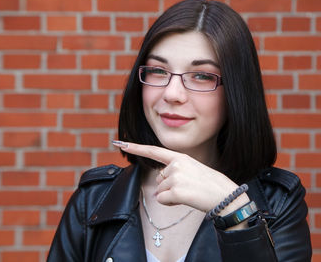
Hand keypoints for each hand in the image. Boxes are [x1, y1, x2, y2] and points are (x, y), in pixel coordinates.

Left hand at [113, 140, 249, 213]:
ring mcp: (175, 176)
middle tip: (189, 188)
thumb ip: (174, 170)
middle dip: (169, 186)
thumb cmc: (209, 185)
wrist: (225, 195)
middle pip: (159, 179)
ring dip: (171, 196)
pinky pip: (162, 200)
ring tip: (190, 193)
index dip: (135, 147)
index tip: (119, 143)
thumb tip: (160, 183)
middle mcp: (176, 164)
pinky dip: (171, 203)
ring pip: (160, 191)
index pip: (153, 151)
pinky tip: (186, 199)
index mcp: (180, 157)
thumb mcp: (192, 170)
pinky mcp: (176, 190)